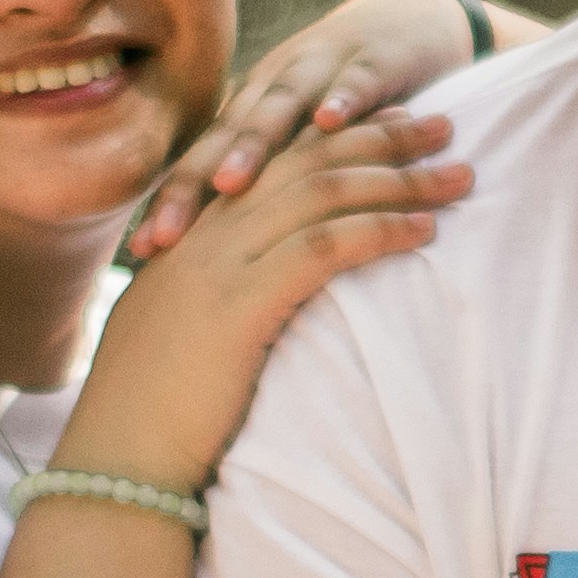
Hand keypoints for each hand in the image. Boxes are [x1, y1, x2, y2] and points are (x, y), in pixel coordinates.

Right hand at [58, 105, 469, 491]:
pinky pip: (324, 248)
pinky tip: (426, 230)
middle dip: (382, 138)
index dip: (338, 134)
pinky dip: (381, 231)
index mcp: (193, 231)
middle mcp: (205, 230)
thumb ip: (218, 295)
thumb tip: (260, 293)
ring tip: (460, 176)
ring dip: (400, 180)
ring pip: (324, 194)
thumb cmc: (153, 411)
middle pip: (307, 160)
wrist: (117, 455)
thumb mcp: (183, 331)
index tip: (392, 121)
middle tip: (444, 126)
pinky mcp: (240, 303)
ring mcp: (220, 262)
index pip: (275, 157)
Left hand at [121, 0, 509, 260]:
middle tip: (164, 235)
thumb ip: (269, 190)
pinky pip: (356, 78)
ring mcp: (320, 68)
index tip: (141, 253)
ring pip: (280, 106)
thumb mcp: (303, 143)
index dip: (171, 204)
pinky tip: (330, 123)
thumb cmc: (347, 102)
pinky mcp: (373, 58)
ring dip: (253, 143)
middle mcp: (273, 87)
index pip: (203, 162)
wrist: (410, 22)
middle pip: (224, 139)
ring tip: (229, 184)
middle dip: (191, 187)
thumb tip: (223, 261)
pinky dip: (343, 98)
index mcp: (251, 111)